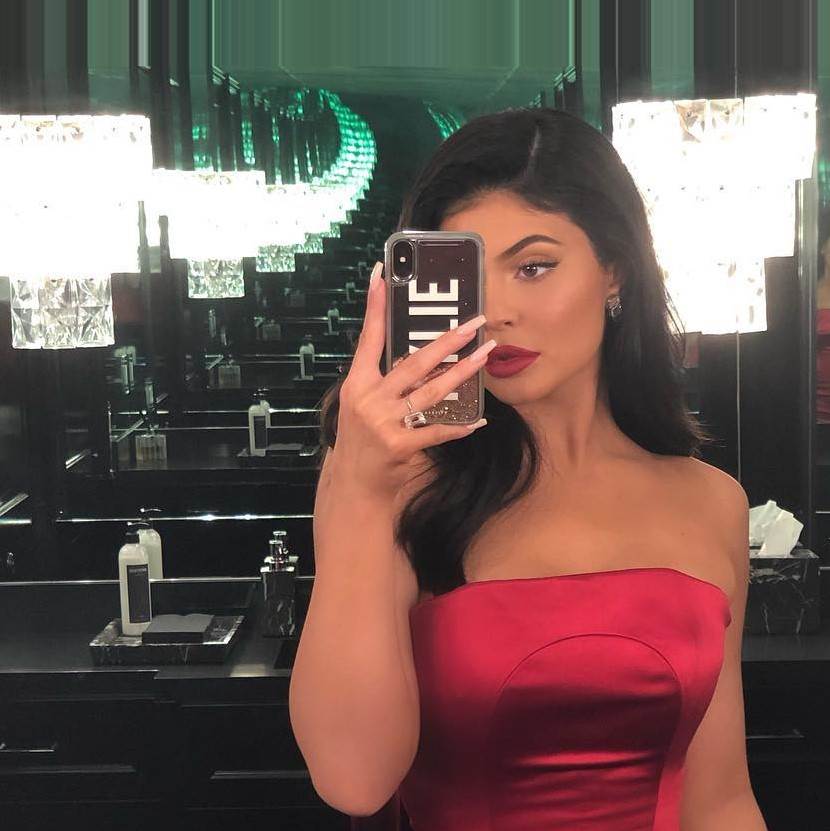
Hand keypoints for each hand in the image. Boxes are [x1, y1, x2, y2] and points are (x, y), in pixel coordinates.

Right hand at [331, 261, 493, 495]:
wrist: (354, 483)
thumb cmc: (361, 440)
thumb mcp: (361, 405)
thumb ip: (384, 382)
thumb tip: (418, 359)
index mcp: (358, 384)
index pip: (368, 338)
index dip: (375, 307)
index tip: (381, 274)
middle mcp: (370, 398)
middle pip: (414, 362)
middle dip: (447, 341)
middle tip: (473, 323)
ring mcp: (384, 422)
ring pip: (432, 391)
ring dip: (463, 373)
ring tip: (486, 355)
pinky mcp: (400, 445)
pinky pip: (437, 431)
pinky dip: (458, 426)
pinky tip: (477, 420)